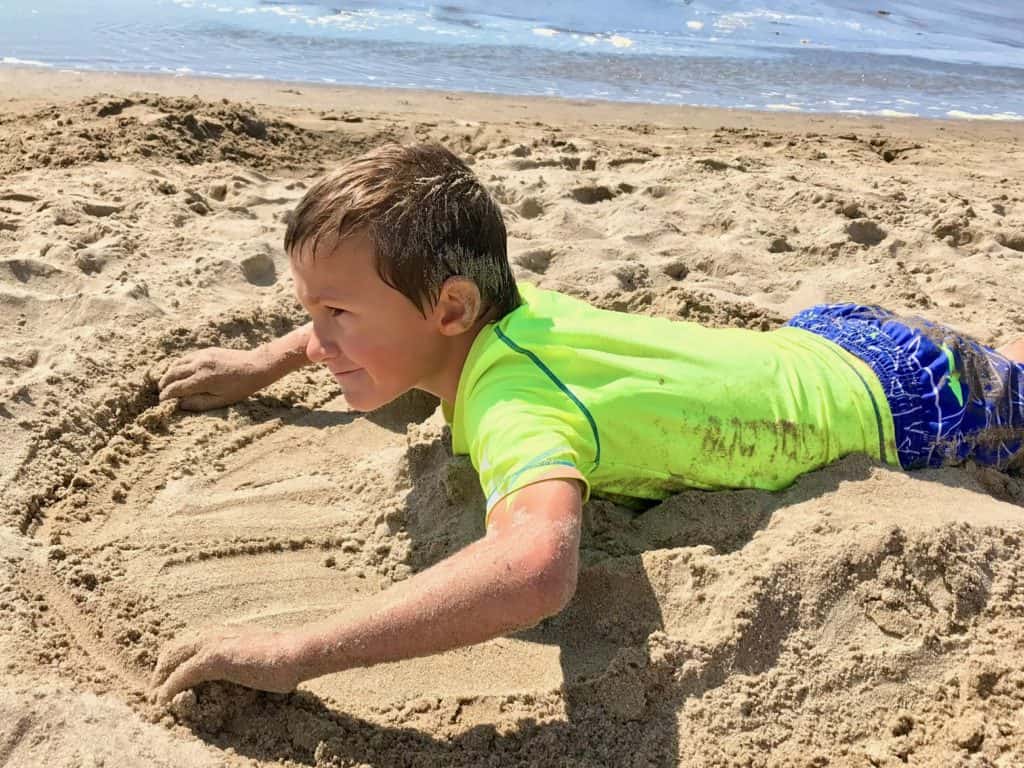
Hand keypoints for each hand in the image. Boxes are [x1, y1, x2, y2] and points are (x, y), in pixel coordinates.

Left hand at [152, 628, 301, 704]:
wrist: (295, 652)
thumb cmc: (286, 657)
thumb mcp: (260, 655)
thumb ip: (248, 659)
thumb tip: (254, 670)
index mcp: (226, 631)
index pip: (191, 642)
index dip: (178, 659)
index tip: (172, 676)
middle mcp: (215, 633)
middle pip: (174, 648)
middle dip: (162, 669)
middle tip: (157, 690)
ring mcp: (212, 644)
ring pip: (173, 659)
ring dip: (161, 679)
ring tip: (156, 697)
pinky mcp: (211, 659)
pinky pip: (180, 675)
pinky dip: (168, 689)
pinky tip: (163, 700)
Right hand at [158, 347, 271, 410]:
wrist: (256, 366)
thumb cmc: (240, 387)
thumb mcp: (221, 400)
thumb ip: (198, 403)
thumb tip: (179, 404)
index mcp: (202, 379)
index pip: (176, 388)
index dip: (166, 396)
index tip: (162, 402)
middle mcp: (199, 365)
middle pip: (172, 374)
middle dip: (164, 384)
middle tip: (161, 393)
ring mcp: (202, 356)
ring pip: (177, 363)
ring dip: (169, 373)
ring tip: (167, 382)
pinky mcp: (207, 351)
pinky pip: (186, 357)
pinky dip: (179, 365)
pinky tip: (179, 371)